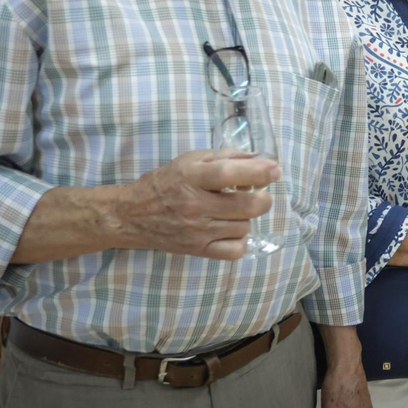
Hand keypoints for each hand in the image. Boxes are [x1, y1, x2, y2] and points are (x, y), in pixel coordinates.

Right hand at [113, 151, 278, 259]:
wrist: (132, 216)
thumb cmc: (164, 183)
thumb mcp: (189, 160)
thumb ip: (225, 156)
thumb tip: (259, 158)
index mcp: (192, 177)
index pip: (229, 174)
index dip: (258, 172)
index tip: (275, 170)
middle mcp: (195, 205)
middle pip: (246, 206)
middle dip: (262, 199)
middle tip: (259, 194)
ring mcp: (197, 231)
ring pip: (244, 227)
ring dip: (246, 218)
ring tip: (234, 211)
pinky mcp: (197, 250)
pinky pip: (234, 251)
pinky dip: (240, 241)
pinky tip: (231, 230)